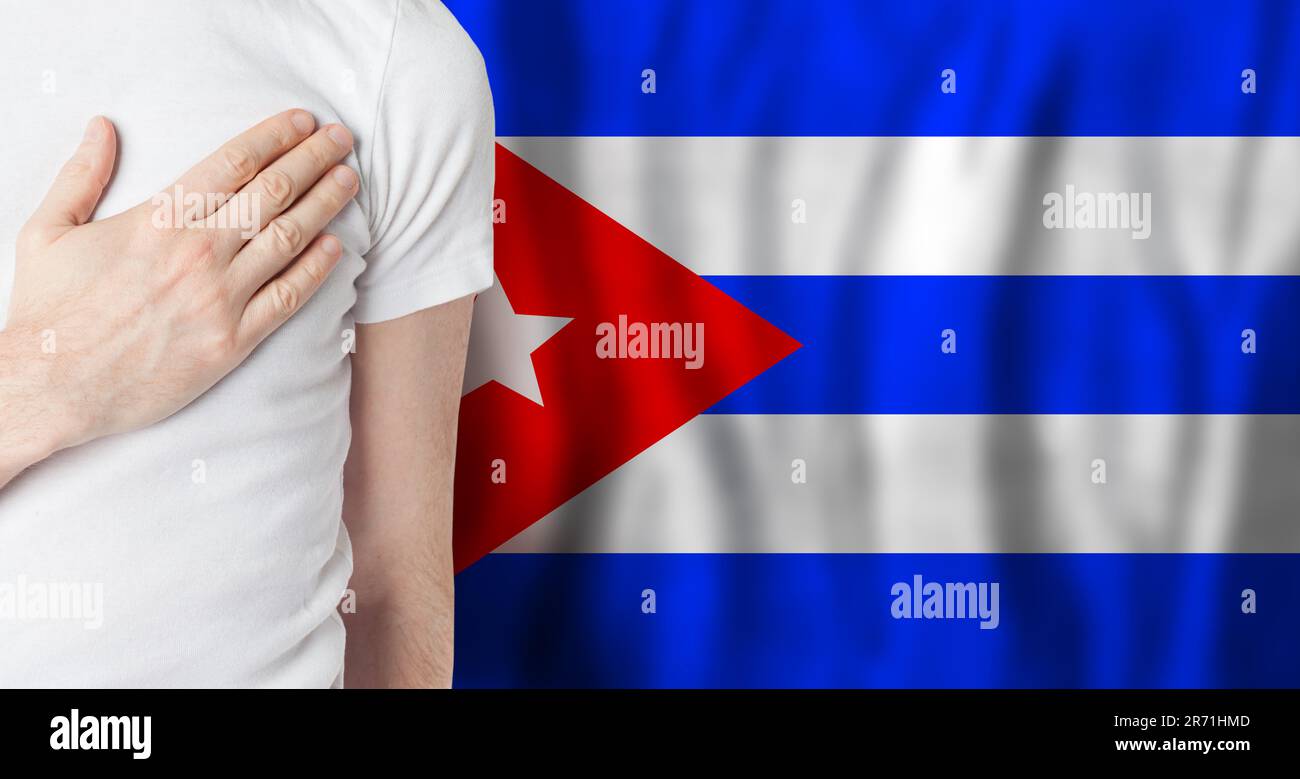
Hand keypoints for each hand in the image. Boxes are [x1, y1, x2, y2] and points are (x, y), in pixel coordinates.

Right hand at [1, 110, 357, 467]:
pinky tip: (336, 248)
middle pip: (273, 193)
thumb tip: (102, 125)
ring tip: (349, 182)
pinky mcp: (233, 342)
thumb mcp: (48, 231)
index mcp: (159, 220)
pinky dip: (316, 270)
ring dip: (325, 205)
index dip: (275, 136)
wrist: (53, 386)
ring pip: (289, 239)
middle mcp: (198, 253)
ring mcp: (220, 299)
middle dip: (312, 160)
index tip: (302, 122)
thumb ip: (81, 175)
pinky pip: (287, 298)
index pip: (234, 163)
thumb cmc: (49, 311)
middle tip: (341, 140)